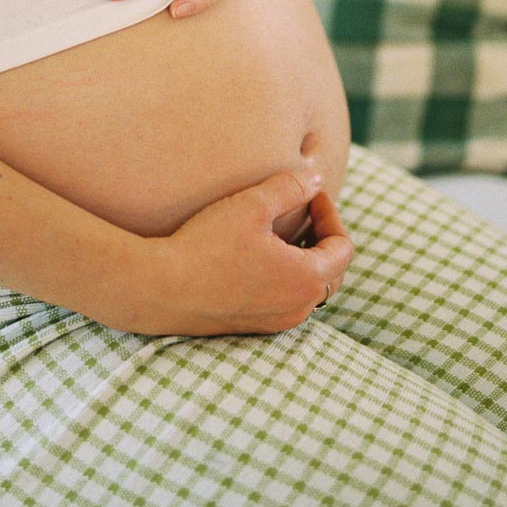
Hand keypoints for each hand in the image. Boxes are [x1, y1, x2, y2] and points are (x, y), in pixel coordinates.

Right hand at [124, 172, 352, 336]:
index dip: (331, 214)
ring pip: (311, 288)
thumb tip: (316, 180)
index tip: (309, 193)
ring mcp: (277, 321)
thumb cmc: (207, 245)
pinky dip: (287, 276)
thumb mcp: (252, 205)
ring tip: (282, 229)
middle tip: (303, 209)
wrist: (162, 288)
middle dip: (324, 237)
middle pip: (333, 271)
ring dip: (306, 257)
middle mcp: (299, 308)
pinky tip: (260, 254)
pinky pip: (287, 299)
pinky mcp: (255, 326)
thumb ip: (290, 188)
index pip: (343, 248)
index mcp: (307, 279)